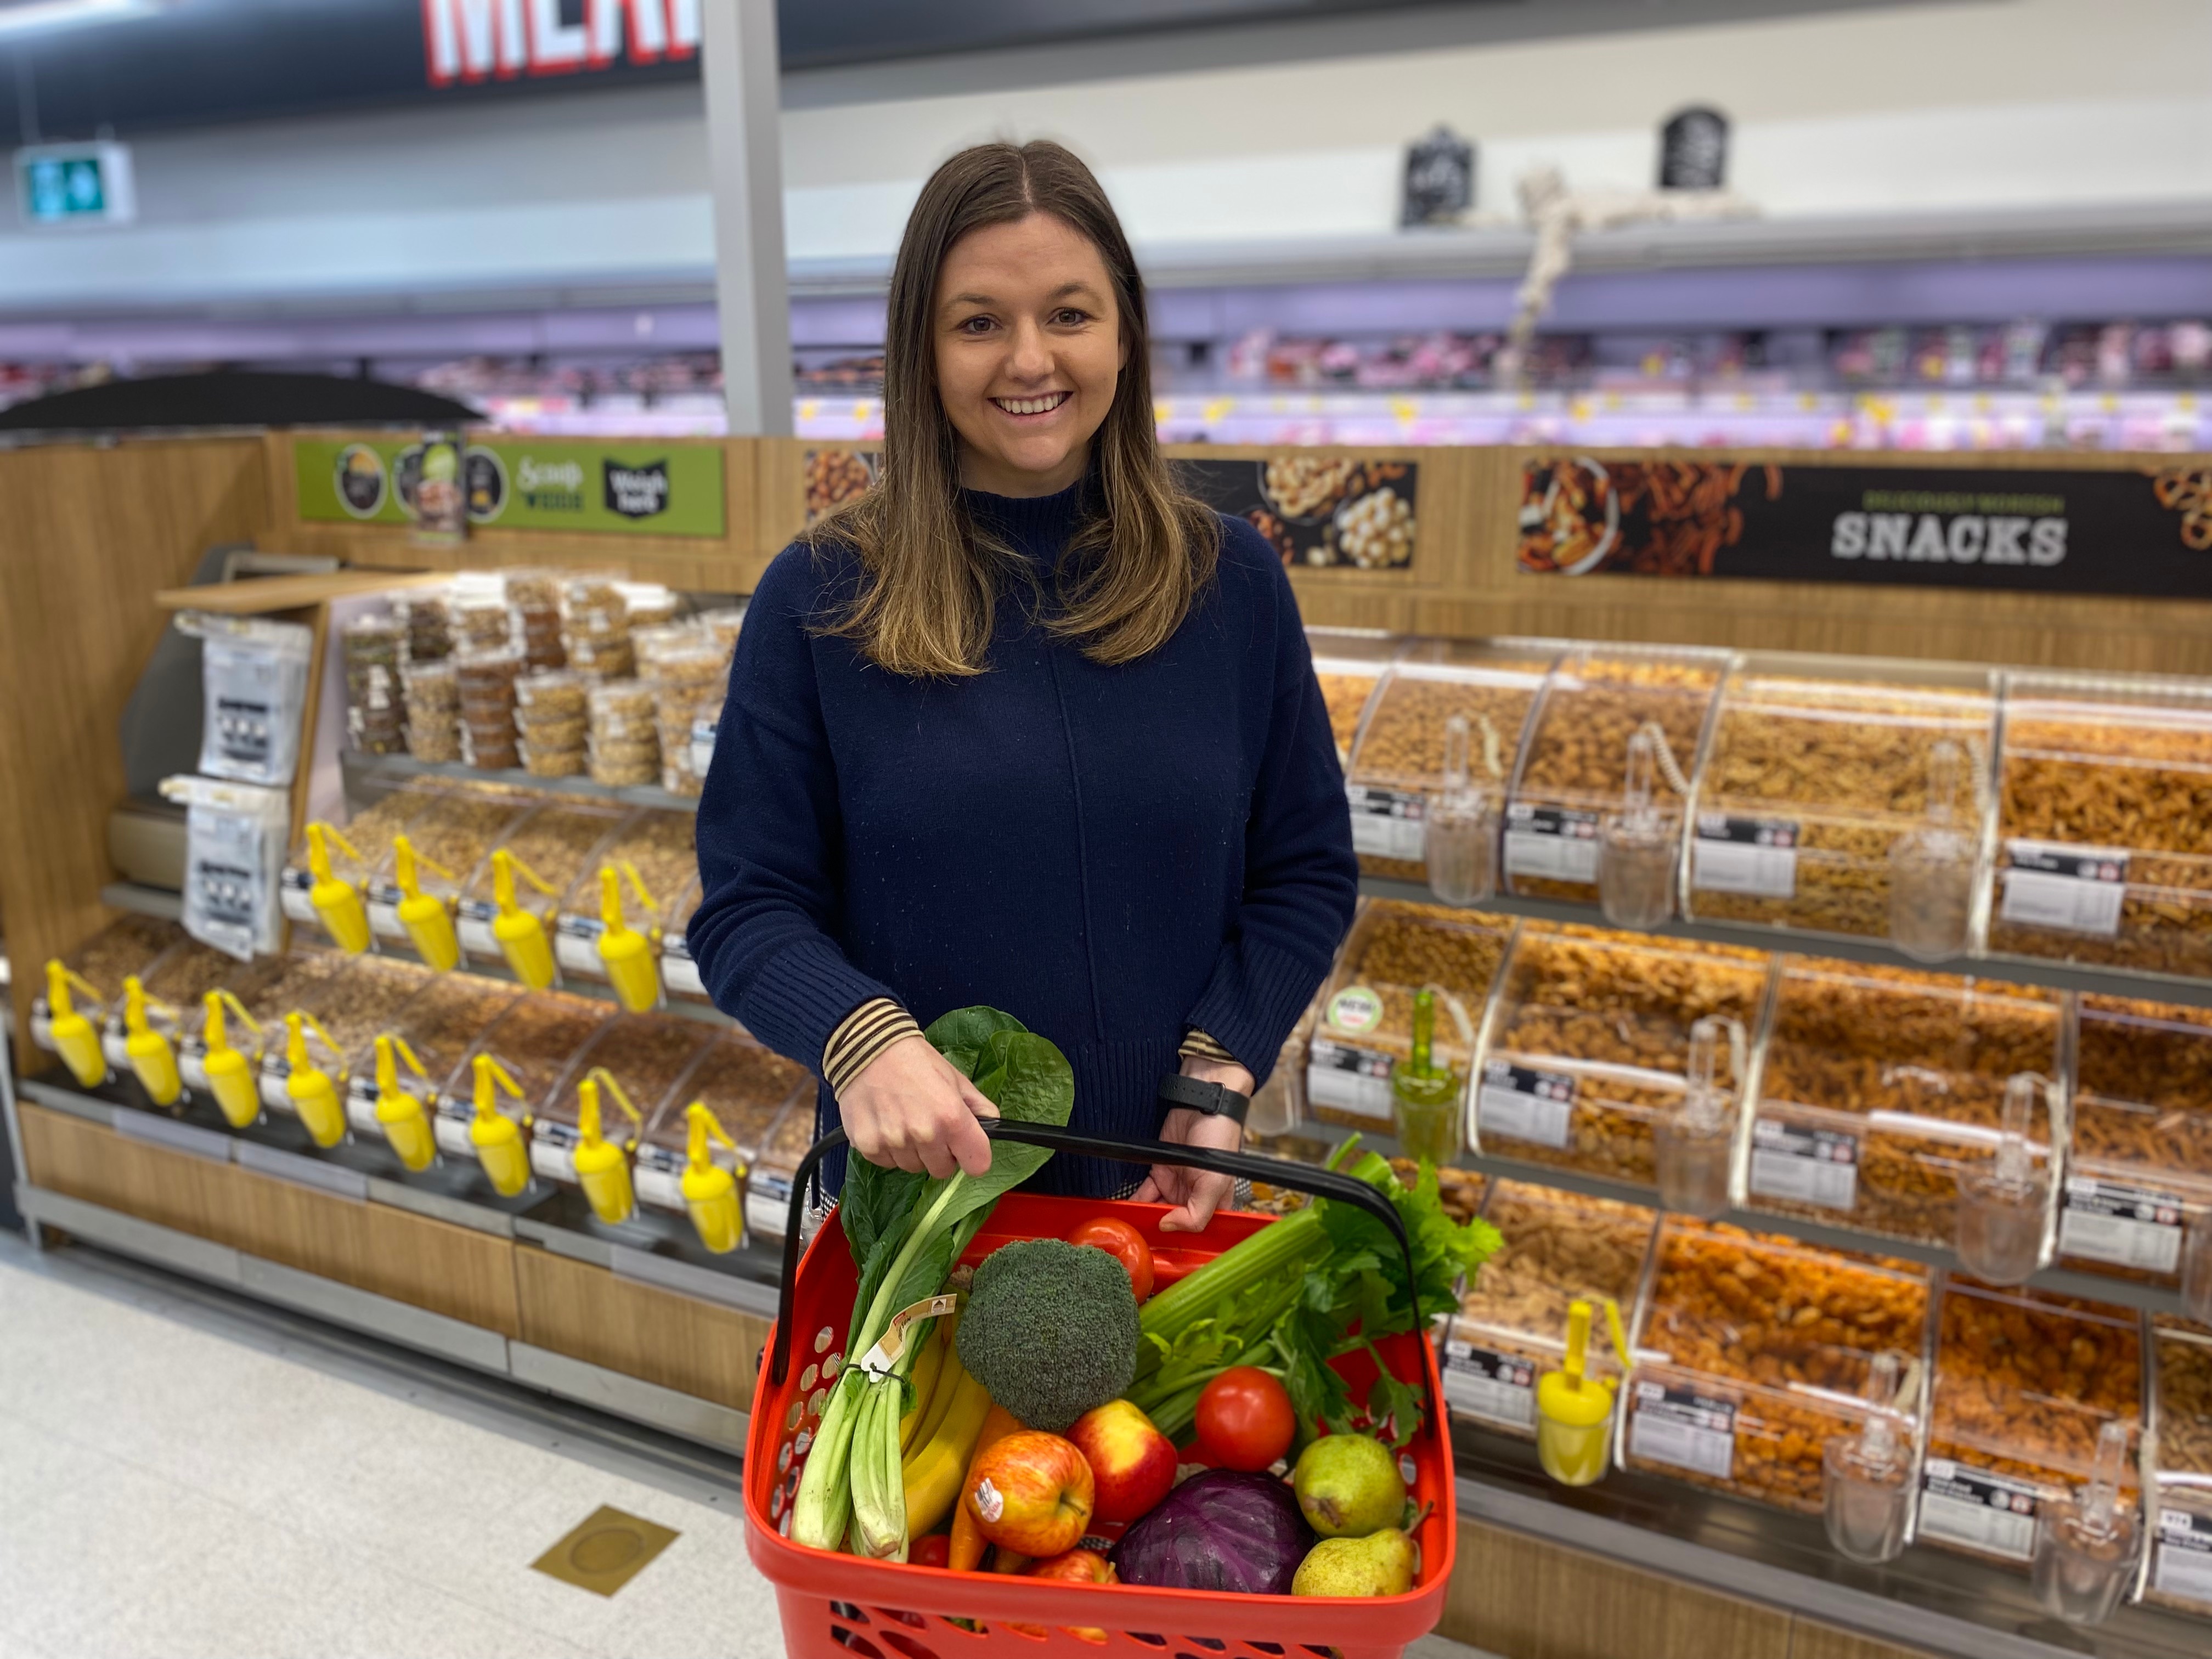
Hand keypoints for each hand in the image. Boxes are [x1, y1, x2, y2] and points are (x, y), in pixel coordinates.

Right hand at [837, 1035, 997, 1179]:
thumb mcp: (955, 1078)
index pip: (977, 1166)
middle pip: (941, 1170)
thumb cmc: (915, 1060)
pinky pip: (886, 1162)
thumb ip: (978, 1106)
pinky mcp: (867, 1145)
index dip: (972, 1157)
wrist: (867, 1047)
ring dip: (911, 1152)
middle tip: (928, 1127)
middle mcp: (924, 1134)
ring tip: (903, 1121)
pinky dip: (887, 1149)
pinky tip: (885, 1123)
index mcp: (952, 1117)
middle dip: (939, 1154)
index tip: (963, 1148)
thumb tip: (993, 1125)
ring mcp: (893, 1142)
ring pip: (912, 1167)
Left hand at [1132, 1056, 1253, 1232]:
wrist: (1202, 1101)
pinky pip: (1144, 1191)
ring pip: (1155, 1207)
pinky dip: (1134, 1199)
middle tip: (1134, 1242)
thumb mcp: (1215, 1182)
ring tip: (1125, 1228)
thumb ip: (1196, 1214)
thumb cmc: (1219, 1138)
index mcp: (1214, 1203)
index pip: (1195, 1231)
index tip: (1159, 1251)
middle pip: (1171, 1221)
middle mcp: (1194, 1197)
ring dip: (1142, 1216)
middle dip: (1155, 1230)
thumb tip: (1167, 1227)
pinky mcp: (1160, 1169)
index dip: (1179, 1242)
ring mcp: (1176, 1183)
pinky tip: (1123, 1209)